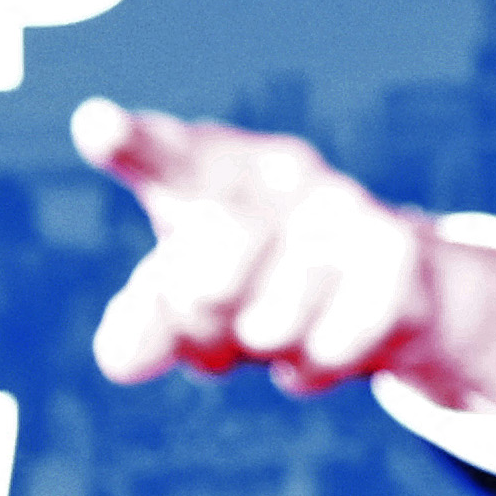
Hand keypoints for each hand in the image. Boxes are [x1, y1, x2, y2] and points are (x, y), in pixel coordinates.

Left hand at [75, 100, 495, 418]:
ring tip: (279, 321)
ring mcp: (342, 204)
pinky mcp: (399, 251)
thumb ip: (136, 332)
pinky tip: (325, 337)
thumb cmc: (251, 284)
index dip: (129, 144)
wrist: (384, 289)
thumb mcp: (180, 307)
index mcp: (205, 170)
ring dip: (266, 350)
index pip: (161, 156)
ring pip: (269, 328)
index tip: (96, 128)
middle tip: (218, 311)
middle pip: (205, 288)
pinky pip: (331, 348)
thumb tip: (122, 362)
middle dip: (204, 327)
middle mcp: (277, 171)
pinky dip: (316, 367)